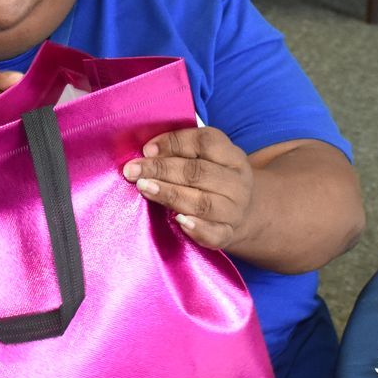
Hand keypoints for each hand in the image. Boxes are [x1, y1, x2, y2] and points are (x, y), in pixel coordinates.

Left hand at [123, 127, 259, 249]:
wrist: (244, 214)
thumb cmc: (212, 181)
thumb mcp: (206, 160)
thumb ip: (180, 152)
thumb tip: (148, 151)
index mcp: (231, 156)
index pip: (206, 142)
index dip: (174, 142)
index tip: (146, 149)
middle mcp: (237, 183)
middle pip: (198, 172)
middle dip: (161, 169)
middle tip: (133, 171)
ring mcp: (234, 211)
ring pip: (202, 202)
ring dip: (170, 194)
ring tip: (144, 188)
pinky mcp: (228, 234)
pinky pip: (215, 234)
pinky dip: (197, 228)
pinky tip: (178, 221)